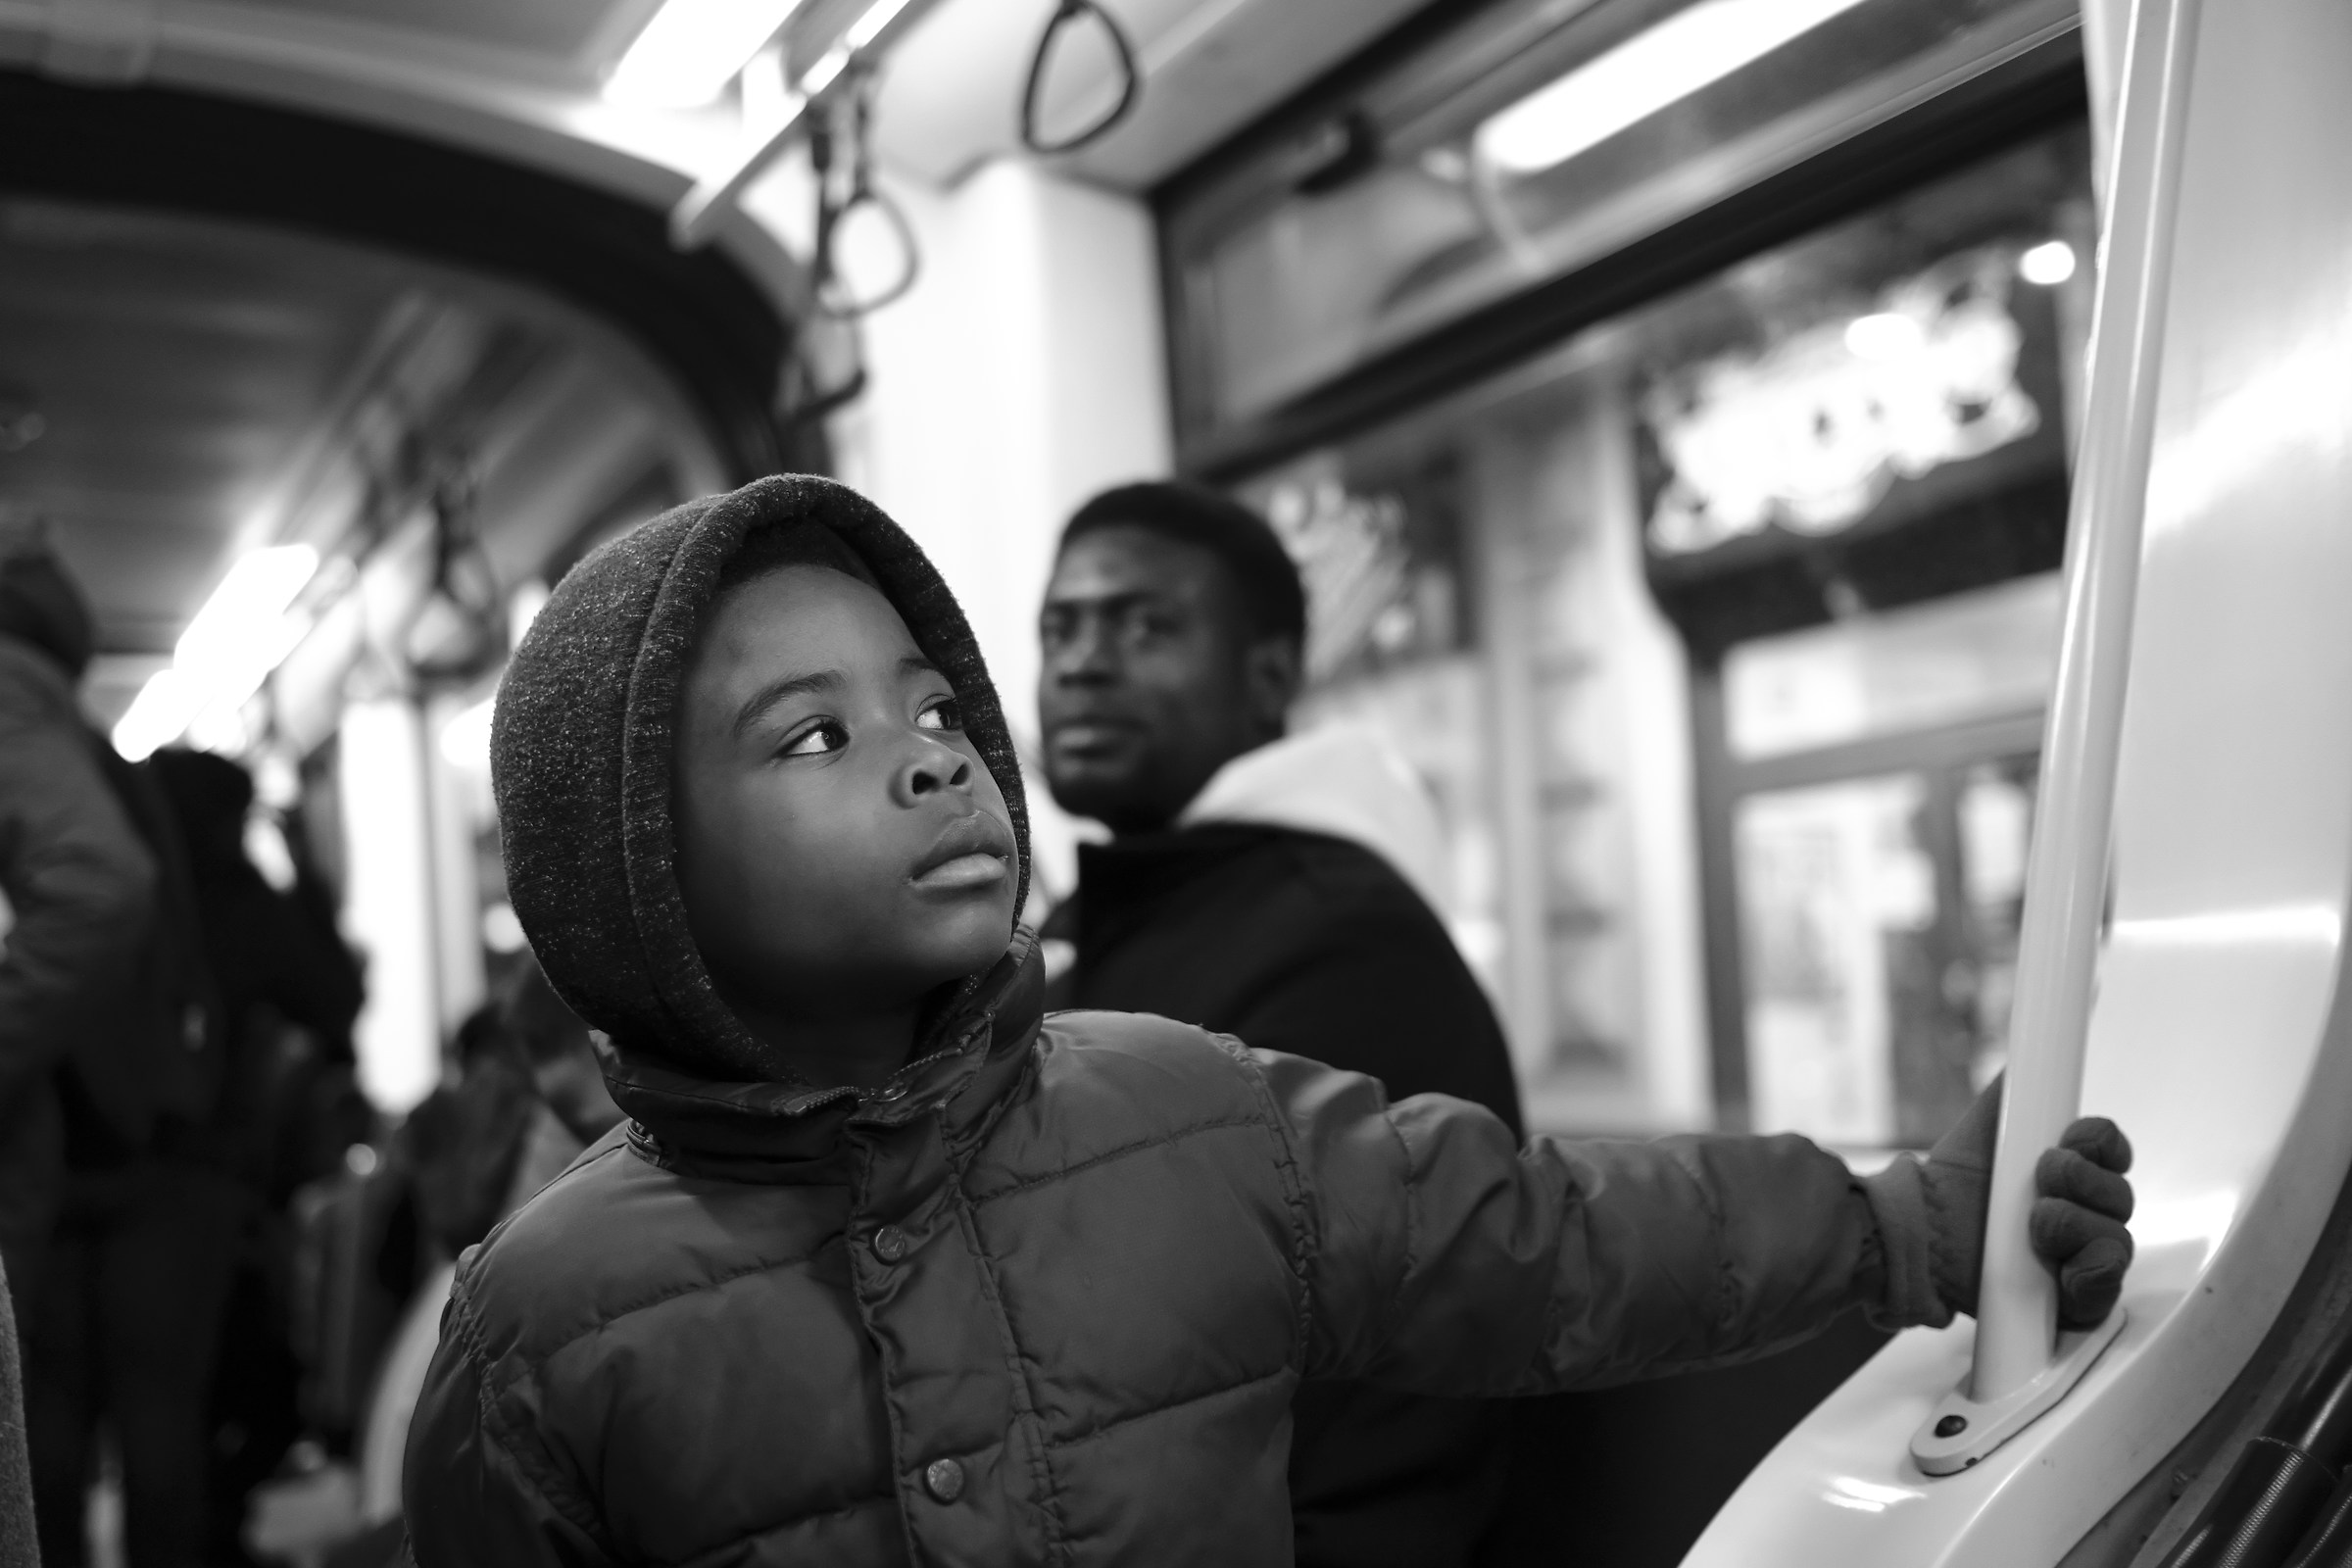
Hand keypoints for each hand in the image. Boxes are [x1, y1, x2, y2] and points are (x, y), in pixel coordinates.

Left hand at [1863, 1078, 2134, 1328]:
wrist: (1919, 1230)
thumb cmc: (1953, 1180)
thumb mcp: (1988, 1119)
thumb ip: (2019, 1083)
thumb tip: (2039, 1040)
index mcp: (2073, 1171)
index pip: (2113, 1150)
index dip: (2100, 1143)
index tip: (2067, 1139)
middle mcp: (2084, 1214)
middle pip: (2120, 1195)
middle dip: (2080, 1181)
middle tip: (2039, 1182)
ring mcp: (2079, 1259)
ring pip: (2116, 1241)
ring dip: (2074, 1227)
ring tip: (2033, 1228)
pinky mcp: (2069, 1301)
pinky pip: (2106, 1294)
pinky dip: (2091, 1280)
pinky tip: (2064, 1273)